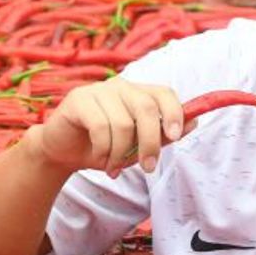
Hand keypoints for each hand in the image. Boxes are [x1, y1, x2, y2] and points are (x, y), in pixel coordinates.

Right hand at [29, 79, 194, 178]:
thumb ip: (162, 135)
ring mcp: (97, 90)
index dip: (173, 112)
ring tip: (114, 167)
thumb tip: (194, 123)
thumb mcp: (136, 146)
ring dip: (121, 153)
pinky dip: (103, 149)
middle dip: (150, 143)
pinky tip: (99, 158)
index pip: (163, 93)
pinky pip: (100, 126)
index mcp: (137, 93)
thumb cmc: (101, 147)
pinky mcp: (78, 100)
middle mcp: (119, 86)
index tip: (174, 136)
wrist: (61, 152)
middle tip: (148, 168)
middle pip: (146, 108)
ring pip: (123, 123)